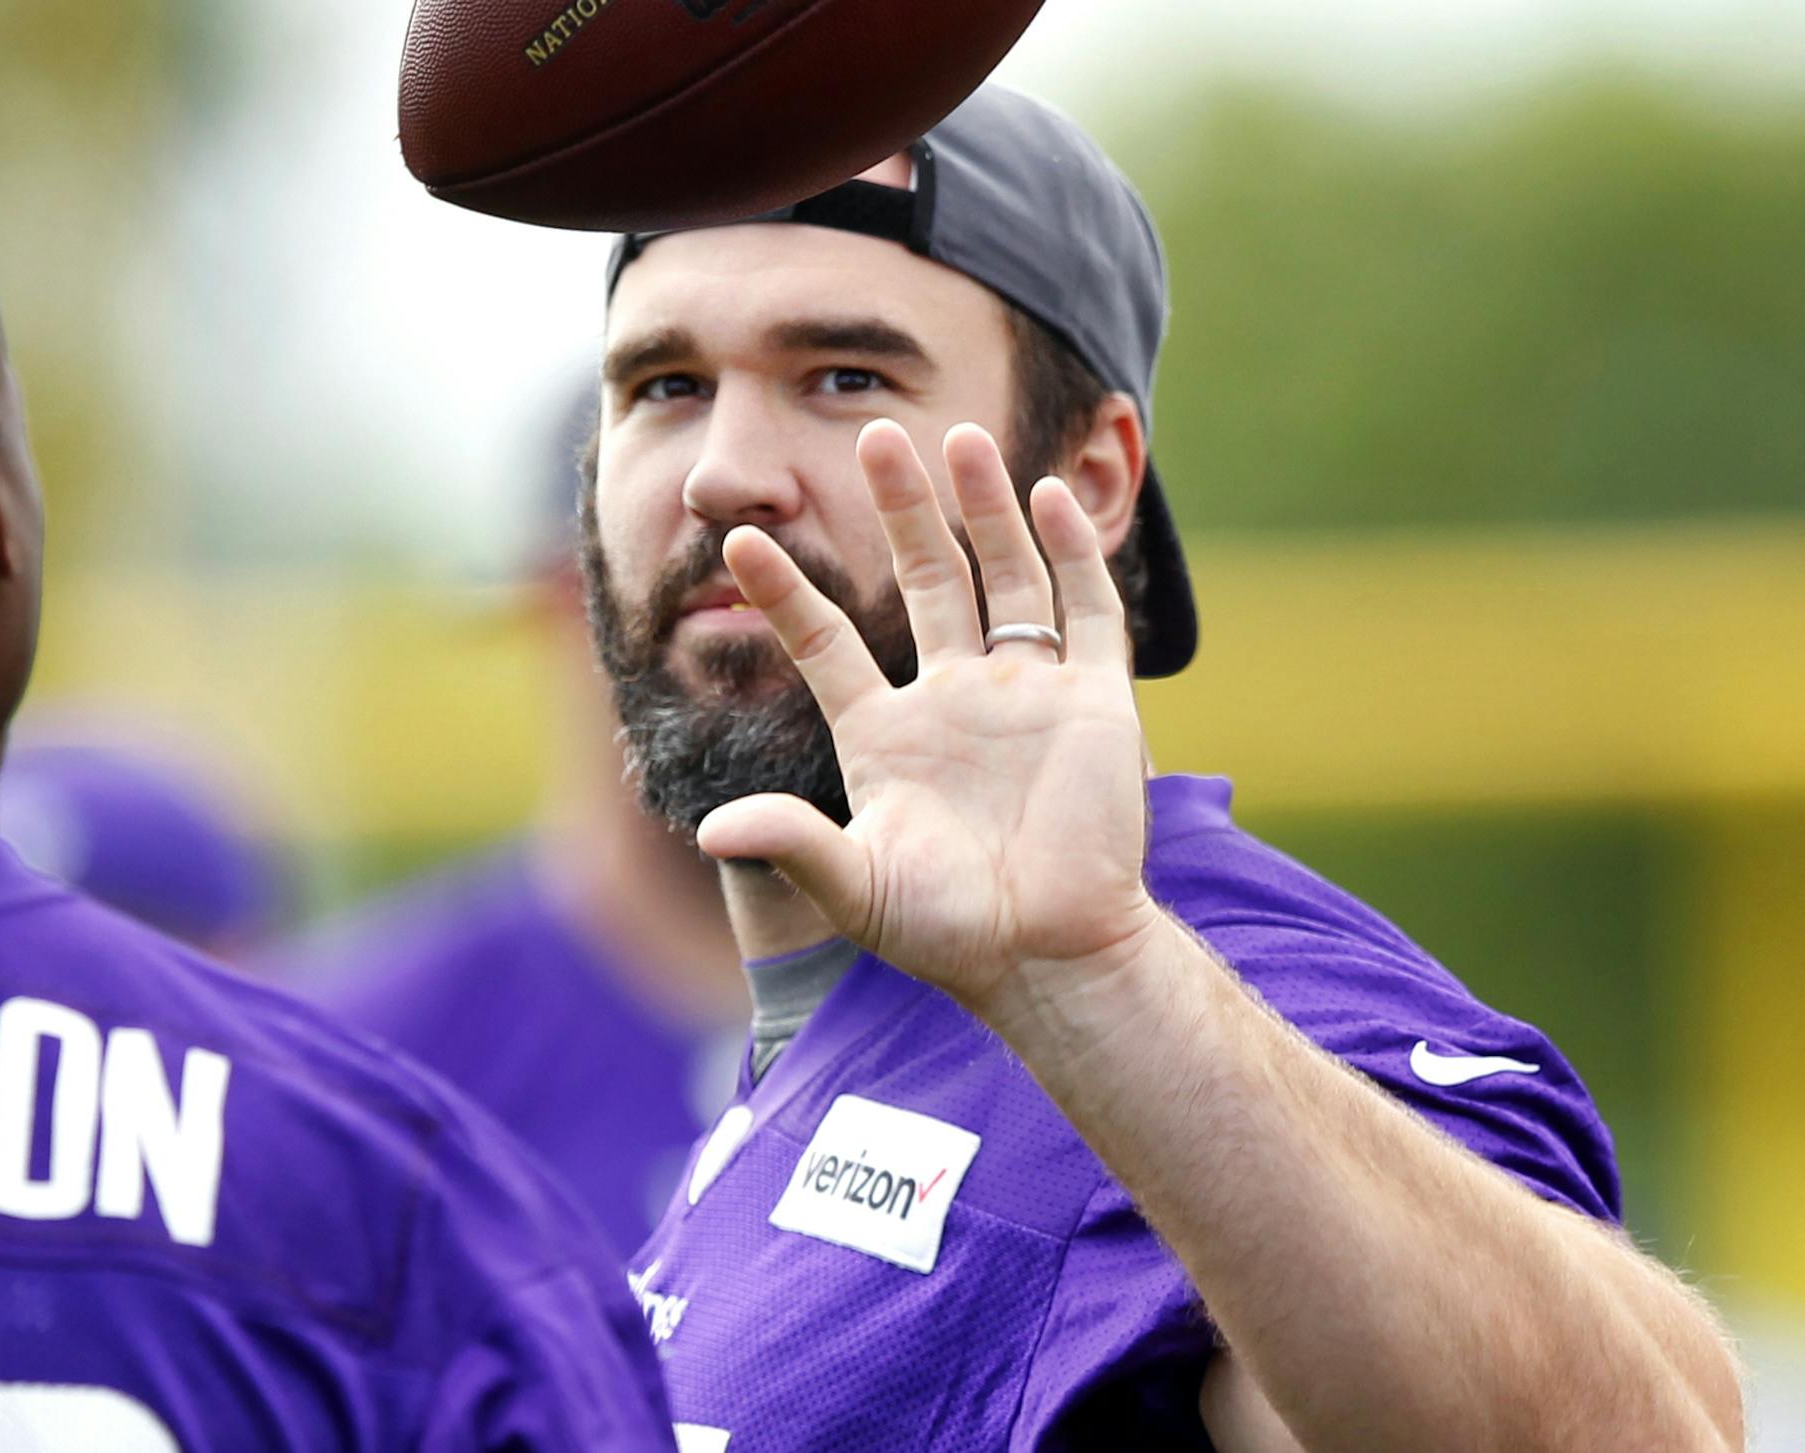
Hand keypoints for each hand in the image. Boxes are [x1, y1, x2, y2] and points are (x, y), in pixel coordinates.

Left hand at [695, 419, 1163, 1020]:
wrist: (1048, 958)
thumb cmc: (947, 932)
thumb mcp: (855, 888)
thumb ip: (792, 847)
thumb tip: (712, 829)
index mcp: (886, 734)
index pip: (825, 644)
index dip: (784, 594)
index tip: (737, 541)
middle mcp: (953, 699)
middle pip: (926, 579)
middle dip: (902, 509)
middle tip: (873, 435)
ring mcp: (1025, 694)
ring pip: (1004, 577)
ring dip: (983, 509)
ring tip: (959, 437)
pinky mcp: (1093, 702)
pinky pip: (1084, 610)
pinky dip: (1069, 553)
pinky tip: (1046, 498)